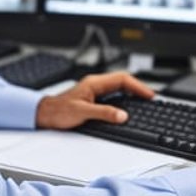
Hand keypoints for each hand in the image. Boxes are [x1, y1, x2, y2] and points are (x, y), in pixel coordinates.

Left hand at [34, 71, 155, 130]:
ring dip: (132, 92)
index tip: (149, 95)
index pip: (122, 80)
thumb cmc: (58, 112)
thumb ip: (104, 113)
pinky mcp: (93, 98)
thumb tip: (122, 115)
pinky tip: (127, 105)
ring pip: (119, 87)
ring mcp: (94, 90)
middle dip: (138, 88)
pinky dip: (124, 98)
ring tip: (143, 100)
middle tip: (150, 98)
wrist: (44, 115)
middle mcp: (95, 84)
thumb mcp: (82, 113)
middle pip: (123, 81)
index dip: (138, 87)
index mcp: (95, 83)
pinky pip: (113, 94)